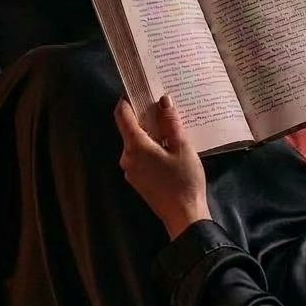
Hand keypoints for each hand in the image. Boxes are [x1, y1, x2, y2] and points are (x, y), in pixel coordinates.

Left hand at [114, 94, 211, 239]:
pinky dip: (151, 149)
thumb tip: (163, 100)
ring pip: (136, 143)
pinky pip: (140, 156)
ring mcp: (130, 170)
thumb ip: (171, 122)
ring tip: (171, 130)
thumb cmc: (184, 180)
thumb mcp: (182, 147)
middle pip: (130, 129)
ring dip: (150, 134)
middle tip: (164, 109)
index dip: (127, 100)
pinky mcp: (137, 180)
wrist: (184, 216)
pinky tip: (168, 150)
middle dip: (145, 118)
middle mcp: (127, 157)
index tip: (138, 90)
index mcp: (135, 146)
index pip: (121, 115)